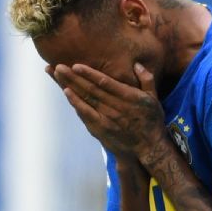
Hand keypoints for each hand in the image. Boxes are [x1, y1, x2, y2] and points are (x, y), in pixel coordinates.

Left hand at [50, 62, 168, 160]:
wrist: (148, 146)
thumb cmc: (151, 120)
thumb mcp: (154, 97)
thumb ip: (146, 79)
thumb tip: (136, 64)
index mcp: (129, 97)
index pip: (106, 83)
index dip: (90, 74)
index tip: (77, 65)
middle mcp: (116, 107)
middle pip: (91, 89)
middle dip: (74, 77)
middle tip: (59, 66)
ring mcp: (107, 118)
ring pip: (86, 99)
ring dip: (70, 86)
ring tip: (57, 74)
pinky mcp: (101, 128)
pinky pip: (86, 113)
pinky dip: (76, 102)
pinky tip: (66, 92)